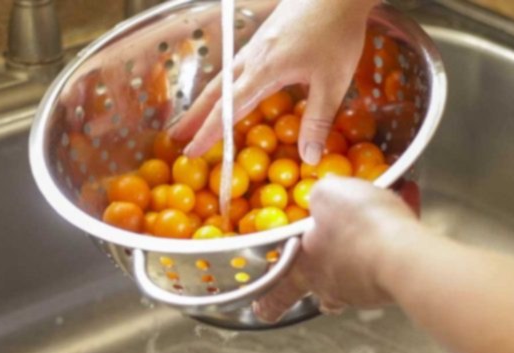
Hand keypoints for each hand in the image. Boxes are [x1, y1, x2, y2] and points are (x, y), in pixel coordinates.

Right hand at [171, 0, 378, 164]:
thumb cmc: (337, 32)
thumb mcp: (333, 81)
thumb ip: (318, 120)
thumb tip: (309, 158)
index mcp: (263, 71)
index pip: (228, 108)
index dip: (209, 133)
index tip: (191, 151)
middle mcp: (252, 59)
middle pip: (215, 92)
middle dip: (195, 117)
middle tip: (176, 138)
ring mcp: (255, 47)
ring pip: (222, 79)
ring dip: (204, 101)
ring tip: (192, 119)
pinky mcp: (263, 39)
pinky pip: (234, 68)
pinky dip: (222, 87)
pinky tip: (226, 91)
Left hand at [253, 177, 419, 322]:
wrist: (404, 253)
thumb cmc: (355, 227)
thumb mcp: (326, 194)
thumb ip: (320, 195)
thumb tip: (323, 195)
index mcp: (302, 268)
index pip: (277, 293)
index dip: (268, 302)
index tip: (261, 311)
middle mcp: (330, 285)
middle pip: (321, 283)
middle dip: (325, 266)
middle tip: (332, 250)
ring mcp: (363, 288)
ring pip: (358, 268)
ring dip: (366, 242)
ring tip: (379, 210)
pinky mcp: (394, 282)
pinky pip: (391, 252)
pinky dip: (396, 231)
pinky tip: (404, 205)